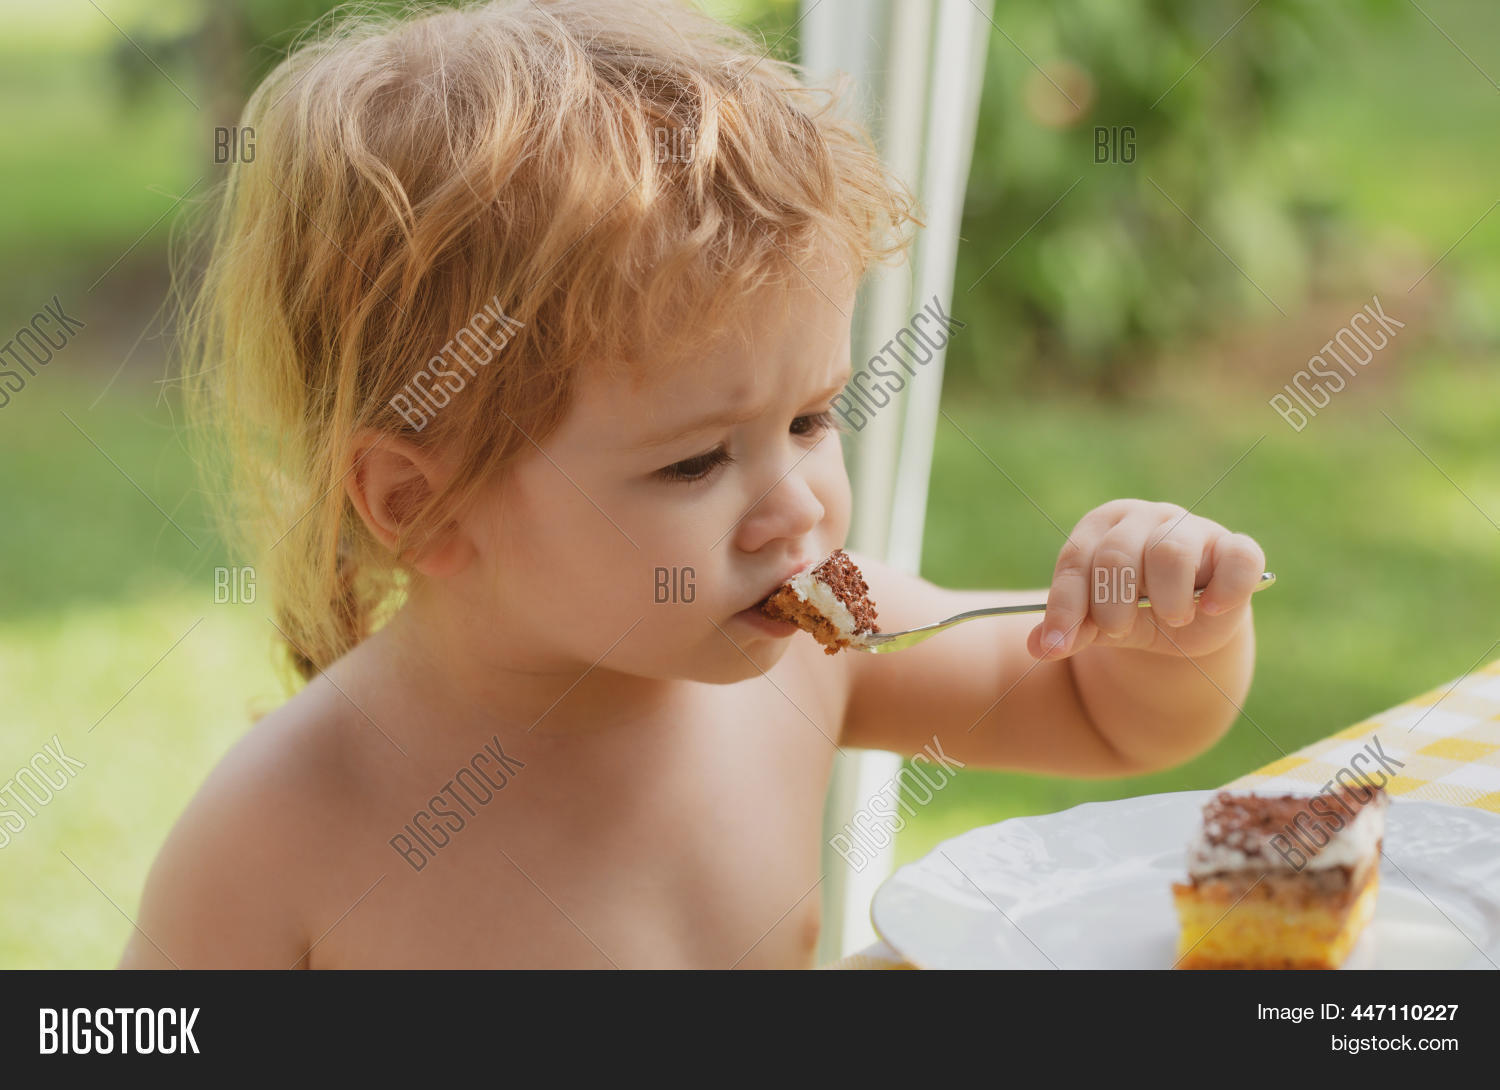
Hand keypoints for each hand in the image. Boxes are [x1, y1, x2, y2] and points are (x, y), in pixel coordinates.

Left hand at [1026, 499, 1265, 660]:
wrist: (1184, 622)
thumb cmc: (1132, 612)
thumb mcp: (1096, 624)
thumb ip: (1070, 631)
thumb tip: (1038, 647)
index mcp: (1101, 527)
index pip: (1077, 560)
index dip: (1066, 606)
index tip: (1058, 645)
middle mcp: (1144, 518)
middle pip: (1118, 555)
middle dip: (1112, 607)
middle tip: (1120, 630)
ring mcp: (1192, 527)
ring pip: (1171, 552)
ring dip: (1166, 598)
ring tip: (1171, 619)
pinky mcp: (1233, 546)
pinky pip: (1237, 558)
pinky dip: (1225, 587)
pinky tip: (1211, 609)